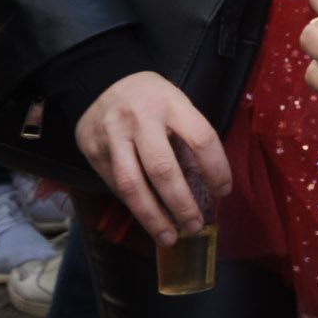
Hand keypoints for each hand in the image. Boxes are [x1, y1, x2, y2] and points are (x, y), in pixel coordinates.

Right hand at [76, 71, 230, 247]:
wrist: (99, 80)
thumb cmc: (149, 96)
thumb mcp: (175, 102)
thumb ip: (188, 134)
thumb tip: (208, 181)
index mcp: (170, 104)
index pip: (201, 138)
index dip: (216, 169)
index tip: (223, 191)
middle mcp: (140, 121)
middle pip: (163, 169)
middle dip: (181, 203)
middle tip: (195, 225)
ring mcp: (113, 137)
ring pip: (132, 185)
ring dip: (152, 217)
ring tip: (169, 237)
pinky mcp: (94, 152)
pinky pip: (115, 186)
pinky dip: (134, 206)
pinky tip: (148, 219)